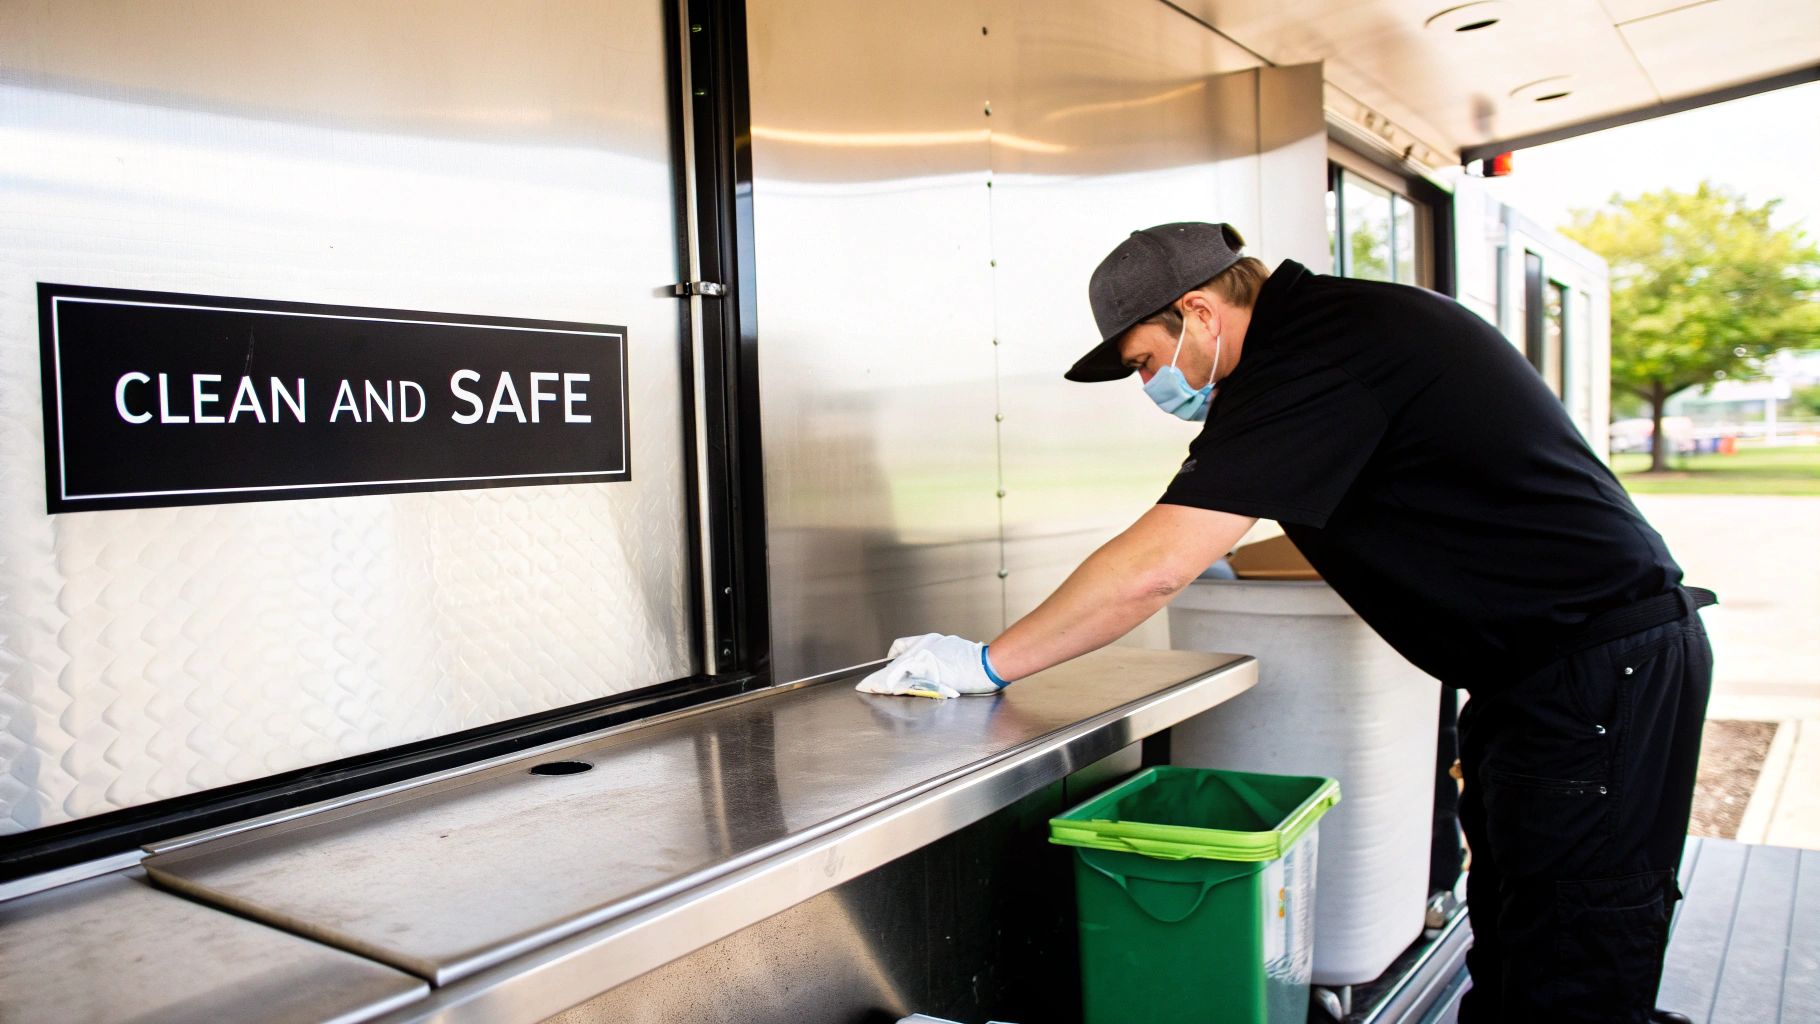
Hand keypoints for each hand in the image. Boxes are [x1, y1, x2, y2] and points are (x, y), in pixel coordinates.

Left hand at [855, 634, 1009, 698]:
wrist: (984, 664)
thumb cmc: (973, 659)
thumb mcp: (950, 647)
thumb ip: (934, 654)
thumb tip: (927, 666)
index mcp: (928, 641)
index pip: (900, 646)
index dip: (890, 658)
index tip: (886, 666)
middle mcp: (923, 648)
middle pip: (894, 663)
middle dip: (880, 675)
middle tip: (866, 685)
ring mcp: (924, 660)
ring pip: (896, 672)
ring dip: (882, 682)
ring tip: (869, 689)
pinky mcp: (927, 673)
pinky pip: (905, 680)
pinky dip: (893, 686)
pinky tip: (885, 690)